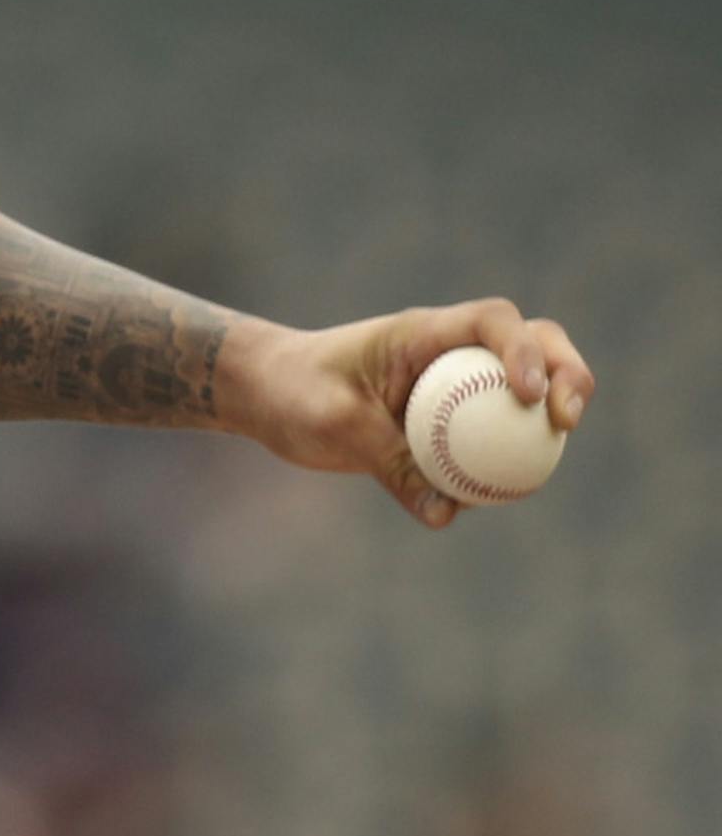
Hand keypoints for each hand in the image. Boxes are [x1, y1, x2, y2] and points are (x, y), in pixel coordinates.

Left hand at [224, 298, 594, 528]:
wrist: (269, 396)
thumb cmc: (294, 393)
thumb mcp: (334, 426)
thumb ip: (391, 463)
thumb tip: (445, 513)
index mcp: (423, 332)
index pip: (492, 321)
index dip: (525, 350)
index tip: (529, 394)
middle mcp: (449, 351)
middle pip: (535, 344)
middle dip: (567, 375)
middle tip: (566, 422)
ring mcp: (455, 384)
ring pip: (523, 390)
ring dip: (547, 420)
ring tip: (540, 469)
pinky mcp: (448, 421)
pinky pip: (489, 439)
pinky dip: (504, 461)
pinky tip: (495, 496)